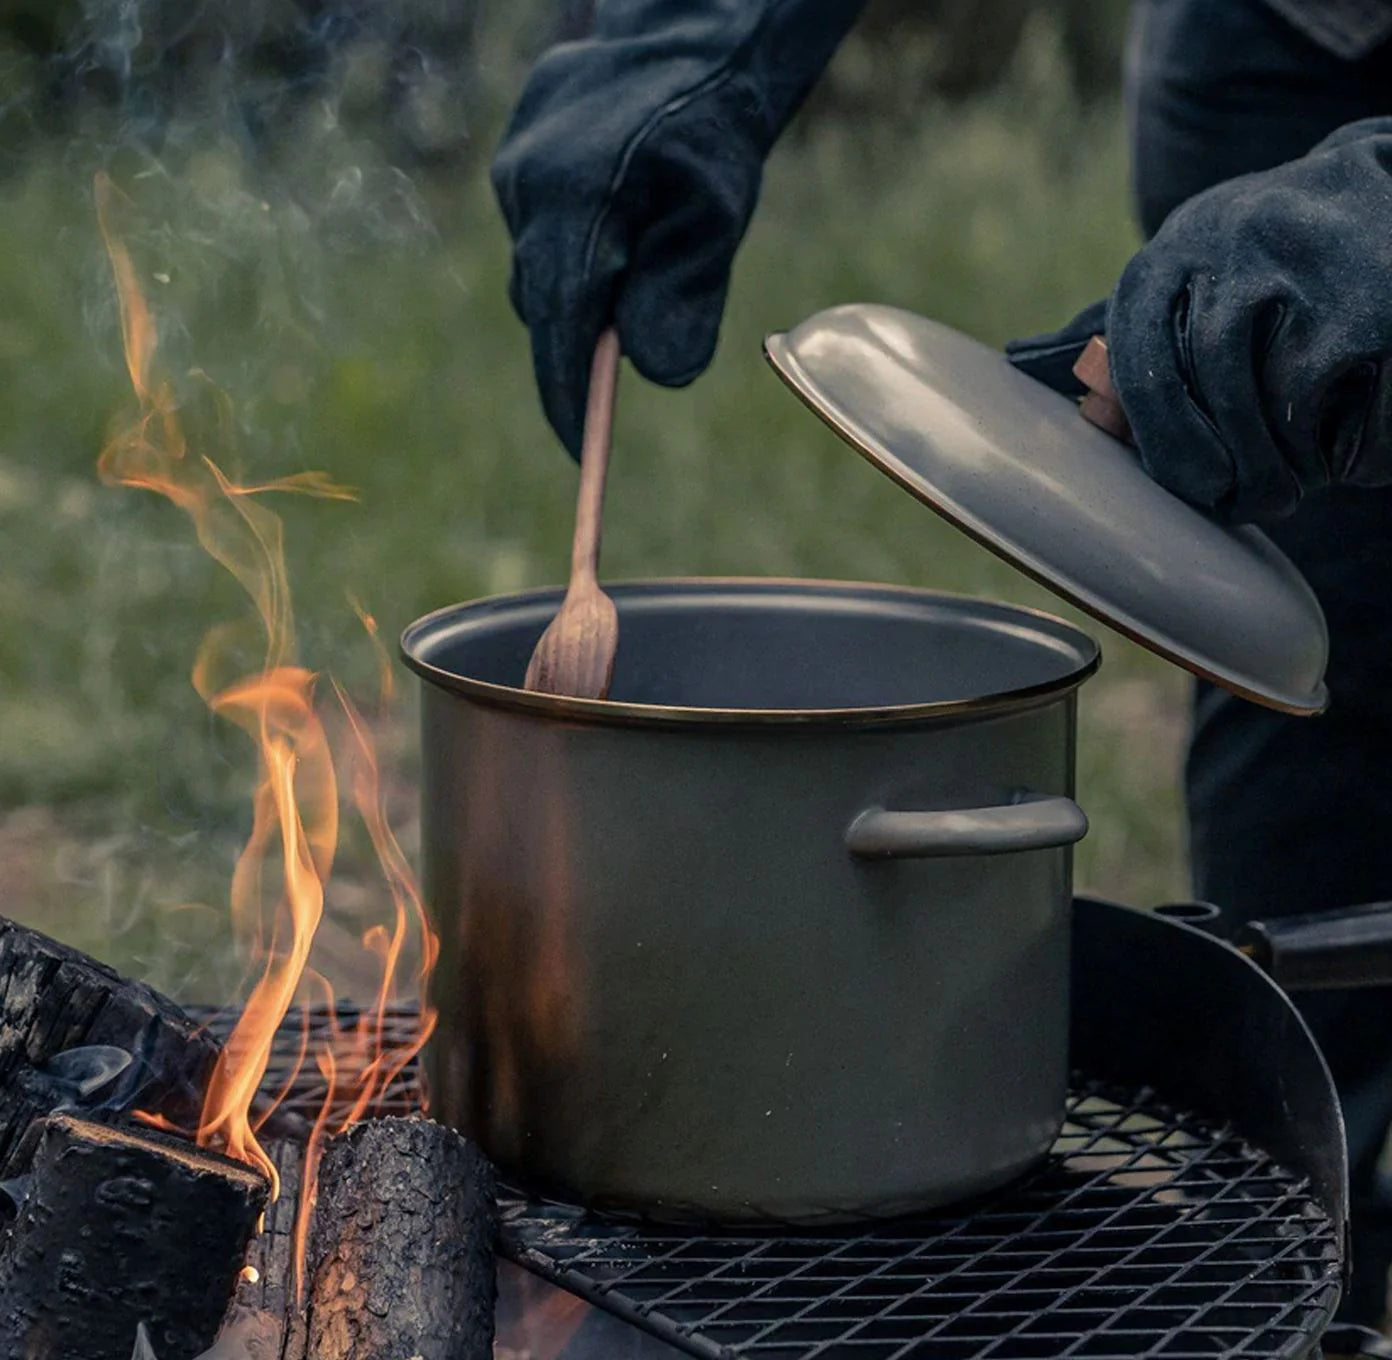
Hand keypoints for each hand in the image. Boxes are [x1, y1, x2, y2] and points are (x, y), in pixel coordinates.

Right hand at [491, 0, 863, 456]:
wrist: (690, 39)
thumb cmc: (712, 134)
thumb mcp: (716, 225)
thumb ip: (684, 300)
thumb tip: (655, 373)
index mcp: (574, 208)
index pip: (561, 333)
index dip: (568, 402)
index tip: (581, 453)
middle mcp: (526, 189)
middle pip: (544, 307)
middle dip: (581, 347)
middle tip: (621, 367)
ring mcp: (512, 169)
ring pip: (538, 269)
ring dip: (580, 290)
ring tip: (637, 266)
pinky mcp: (514, 156)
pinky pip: (536, 230)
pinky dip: (572, 248)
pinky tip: (617, 220)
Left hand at [1007, 118, 1391, 523]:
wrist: (1366, 182)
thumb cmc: (1248, 263)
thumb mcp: (1175, 283)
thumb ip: (1117, 341)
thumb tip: (1020, 363)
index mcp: (1165, 261)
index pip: (1145, 373)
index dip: (1171, 448)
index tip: (1202, 492)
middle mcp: (1234, 250)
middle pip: (1223, 392)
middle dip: (1244, 468)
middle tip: (1262, 503)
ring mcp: (1318, 268)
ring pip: (1295, 404)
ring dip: (1306, 459)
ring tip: (1311, 469)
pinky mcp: (1387, 300)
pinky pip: (1371, 409)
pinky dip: (1365, 448)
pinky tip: (1359, 443)